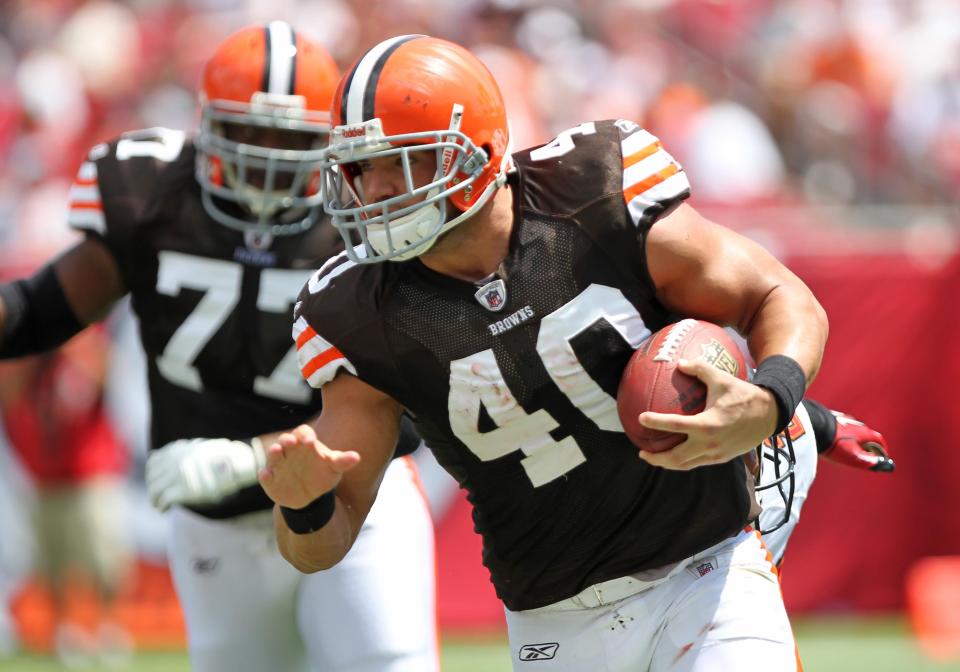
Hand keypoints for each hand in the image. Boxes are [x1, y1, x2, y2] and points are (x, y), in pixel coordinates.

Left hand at [145, 437, 264, 511]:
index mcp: (178, 450)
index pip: (154, 462)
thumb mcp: (201, 446)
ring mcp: (178, 475)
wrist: (238, 464)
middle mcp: (174, 461)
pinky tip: (165, 510)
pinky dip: (162, 506)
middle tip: (157, 497)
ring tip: (159, 506)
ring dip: (155, 500)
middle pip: (152, 477)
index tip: (156, 482)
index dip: (152, 474)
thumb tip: (168, 448)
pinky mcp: (184, 490)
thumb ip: (185, 448)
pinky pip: (164, 500)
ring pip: (154, 490)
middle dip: (153, 488)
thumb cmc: (225, 456)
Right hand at [258, 424, 360, 508]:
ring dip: (273, 452)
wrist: (309, 497)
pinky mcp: (270, 478)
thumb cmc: (323, 475)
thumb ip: (343, 461)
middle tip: (290, 442)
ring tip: (276, 451)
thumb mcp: (334, 469)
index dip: (305, 435)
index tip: (310, 441)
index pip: (303, 432)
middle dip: (287, 440)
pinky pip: (265, 475)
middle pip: (285, 439)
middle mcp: (289, 450)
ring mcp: (278, 464)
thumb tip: (356, 457)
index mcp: (305, 443)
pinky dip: (265, 474)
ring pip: (273, 454)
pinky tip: (267, 475)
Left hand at [637, 358, 777, 469]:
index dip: (655, 422)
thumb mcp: (722, 378)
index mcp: (707, 425)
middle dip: (656, 458)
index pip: (675, 425)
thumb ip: (700, 368)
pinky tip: (675, 455)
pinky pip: (697, 463)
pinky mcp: (722, 459)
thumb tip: (680, 363)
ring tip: (653, 458)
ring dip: (667, 464)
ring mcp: (716, 454)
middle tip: (642, 452)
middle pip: (676, 457)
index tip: (640, 418)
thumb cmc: (744, 395)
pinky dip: (683, 462)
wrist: (770, 415)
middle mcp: (710, 444)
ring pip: (686, 465)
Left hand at [823, 410, 894, 472]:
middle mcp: (856, 423)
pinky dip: (842, 435)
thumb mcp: (854, 456)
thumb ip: (870, 461)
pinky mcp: (830, 419)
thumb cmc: (835, 443)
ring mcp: (842, 419)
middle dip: (867, 445)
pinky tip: (834, 440)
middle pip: (866, 435)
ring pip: (852, 431)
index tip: (881, 457)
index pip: (878, 440)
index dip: (881, 450)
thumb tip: (887, 466)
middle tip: (865, 455)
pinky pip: (840, 428)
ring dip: (853, 439)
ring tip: (849, 449)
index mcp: (865, 432)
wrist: (812, 426)